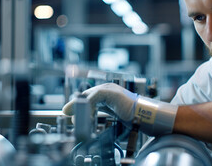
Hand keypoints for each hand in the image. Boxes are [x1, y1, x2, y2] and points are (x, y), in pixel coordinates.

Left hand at [62, 83, 178, 135]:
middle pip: (86, 95)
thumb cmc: (132, 116)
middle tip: (67, 114)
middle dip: (75, 105)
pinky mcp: (111, 92)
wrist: (144, 115)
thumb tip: (89, 122)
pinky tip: (86, 114)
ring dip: (80, 107)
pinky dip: (88, 106)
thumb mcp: (112, 115)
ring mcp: (109, 89)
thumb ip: (101, 113)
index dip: (78, 105)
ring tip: (74, 117)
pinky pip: (95, 97)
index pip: (89, 97)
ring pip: (88, 96)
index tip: (70, 113)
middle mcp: (107, 89)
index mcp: (108, 94)